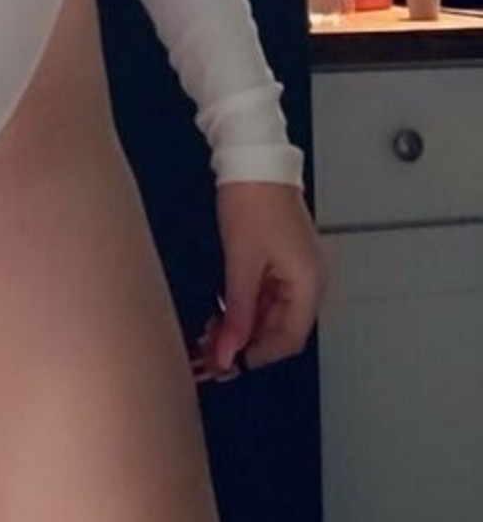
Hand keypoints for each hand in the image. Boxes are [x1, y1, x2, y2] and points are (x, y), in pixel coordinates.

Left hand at [191, 182, 329, 380]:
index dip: (257, 355)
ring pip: (272, 312)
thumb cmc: (251, 205)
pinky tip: (221, 311)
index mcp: (309, 283)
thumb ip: (237, 312)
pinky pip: (268, 294)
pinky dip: (246, 305)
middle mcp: (311, 280)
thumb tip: (228, 354)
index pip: (289, 339)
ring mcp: (298, 268)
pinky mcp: (283, 258)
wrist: (254, 159)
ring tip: (210, 333)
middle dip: (246, 342)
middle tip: (210, 351)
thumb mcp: (241, 263)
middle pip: (281, 328)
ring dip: (243, 325)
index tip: (225, 362)